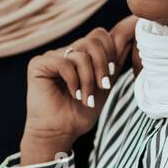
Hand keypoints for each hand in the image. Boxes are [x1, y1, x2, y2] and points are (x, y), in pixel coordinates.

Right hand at [20, 17, 138, 164]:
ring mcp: (52, 56)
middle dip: (103, 65)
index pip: (100, 35)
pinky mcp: (38, 64)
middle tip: (103, 87)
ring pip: (81, 54)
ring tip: (86, 97)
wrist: (61, 131)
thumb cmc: (81, 111)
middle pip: (93, 40)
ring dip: (89, 80)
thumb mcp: (105, 84)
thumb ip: (114, 62)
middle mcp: (66, 51)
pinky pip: (64, 63)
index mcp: (80, 54)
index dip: (110, 53)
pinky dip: (74, 81)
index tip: (110, 76)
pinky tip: (74, 94)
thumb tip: (130, 38)